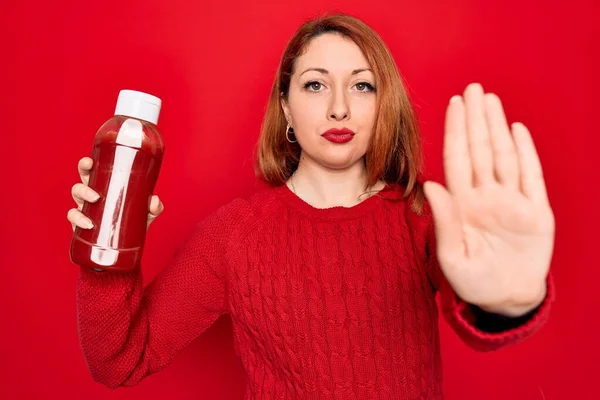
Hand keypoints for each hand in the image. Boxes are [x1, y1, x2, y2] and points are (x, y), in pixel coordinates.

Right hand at [67, 157, 163, 230]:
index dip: (87, 163)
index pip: (93, 171)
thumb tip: (154, 200)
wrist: (127, 247)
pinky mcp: (80, 225)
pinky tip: (88, 224)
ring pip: (76, 194)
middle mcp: (92, 196)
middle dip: (82, 173)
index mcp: (105, 188)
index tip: (90, 161)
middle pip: (82, 178)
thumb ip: (154, 208)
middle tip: (92, 176)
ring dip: (83, 194)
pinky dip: (77, 219)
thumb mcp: (146, 214)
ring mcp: (85, 209)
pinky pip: (72, 218)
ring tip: (95, 200)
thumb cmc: (134, 224)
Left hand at [423, 83, 554, 316]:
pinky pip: (531, 177)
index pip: (458, 159)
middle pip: (480, 149)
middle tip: (473, 88)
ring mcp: (512, 201)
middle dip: (476, 119)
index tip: (454, 105)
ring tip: (490, 100)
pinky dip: (526, 153)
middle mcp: (486, 196)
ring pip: (504, 156)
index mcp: (463, 204)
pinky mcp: (536, 212)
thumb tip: (431, 184)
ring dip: (497, 128)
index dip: (455, 132)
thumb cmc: (473, 280)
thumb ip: (444, 221)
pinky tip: (516, 130)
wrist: (505, 299)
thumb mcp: (452, 257)